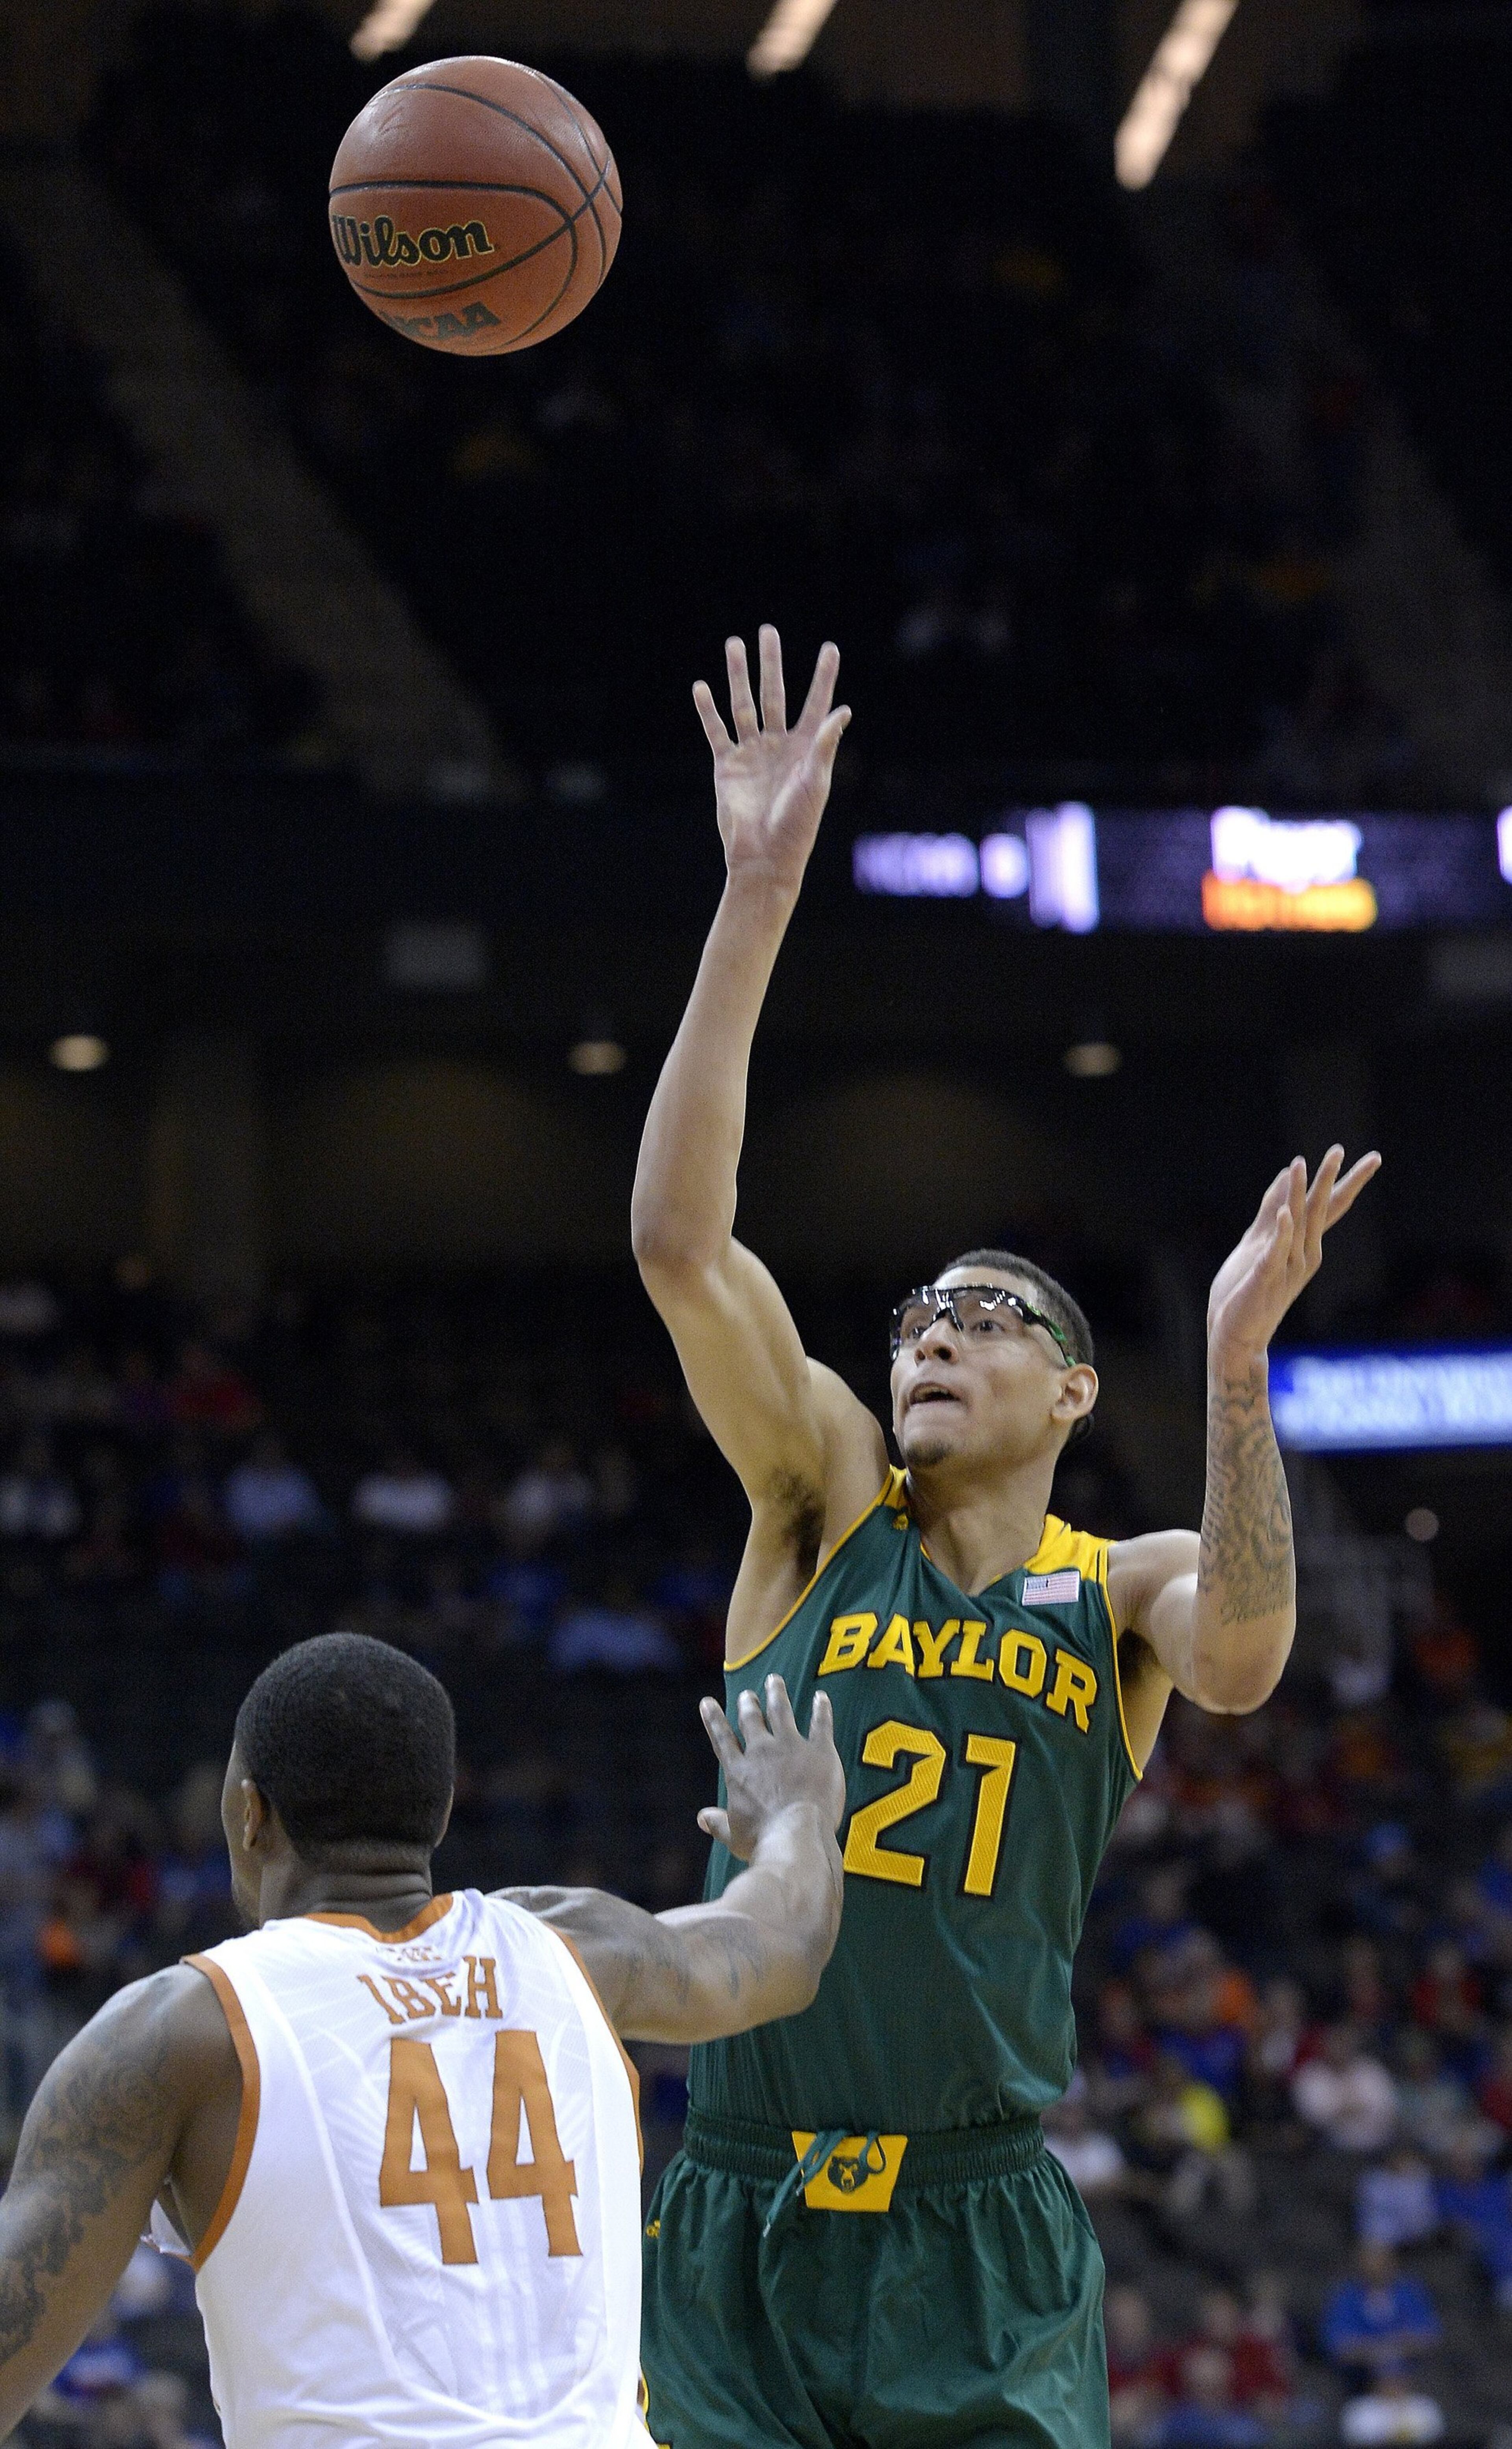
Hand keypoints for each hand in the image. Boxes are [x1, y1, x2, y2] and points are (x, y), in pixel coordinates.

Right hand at [693, 626, 849, 895]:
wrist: (763, 856)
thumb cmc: (797, 825)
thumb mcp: (816, 782)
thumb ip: (825, 744)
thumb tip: (843, 710)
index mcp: (806, 748)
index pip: (816, 703)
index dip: (823, 676)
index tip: (829, 648)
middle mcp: (779, 745)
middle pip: (774, 694)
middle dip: (771, 663)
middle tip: (767, 630)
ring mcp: (752, 754)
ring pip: (743, 706)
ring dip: (738, 676)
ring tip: (733, 644)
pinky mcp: (727, 766)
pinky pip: (716, 732)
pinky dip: (707, 710)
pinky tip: (701, 687)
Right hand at [696, 1675, 844, 1859]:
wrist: (796, 1836)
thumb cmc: (763, 1840)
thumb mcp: (734, 1835)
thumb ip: (718, 1823)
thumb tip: (701, 1818)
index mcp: (739, 1771)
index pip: (722, 1739)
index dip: (713, 1719)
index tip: (707, 1702)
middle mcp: (762, 1752)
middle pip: (751, 1720)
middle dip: (747, 1704)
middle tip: (746, 1694)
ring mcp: (791, 1747)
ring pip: (781, 1711)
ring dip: (777, 1694)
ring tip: (775, 1680)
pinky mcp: (819, 1750)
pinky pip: (820, 1723)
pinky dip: (821, 1708)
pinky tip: (821, 1697)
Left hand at [1207, 1145, 1380, 1371]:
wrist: (1238, 1339)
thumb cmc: (1248, 1291)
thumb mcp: (1261, 1243)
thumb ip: (1273, 1213)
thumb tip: (1287, 1178)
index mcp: (1304, 1248)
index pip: (1331, 1209)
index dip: (1346, 1181)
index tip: (1373, 1157)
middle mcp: (1302, 1256)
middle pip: (1320, 1211)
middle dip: (1329, 1179)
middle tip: (1339, 1149)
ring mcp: (1286, 1267)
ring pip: (1297, 1225)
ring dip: (1298, 1195)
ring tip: (1300, 1165)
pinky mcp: (1265, 1280)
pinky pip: (1276, 1252)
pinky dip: (1282, 1232)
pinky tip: (1286, 1213)